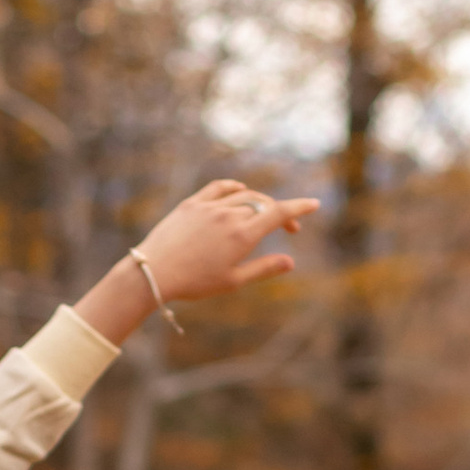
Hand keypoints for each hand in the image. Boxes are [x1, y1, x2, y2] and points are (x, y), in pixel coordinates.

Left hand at [73, 180, 323, 346]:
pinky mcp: (192, 204)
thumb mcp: (233, 281)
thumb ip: (263, 268)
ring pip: (244, 196)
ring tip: (264, 215)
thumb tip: (290, 262)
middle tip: (288, 228)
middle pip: (263, 204)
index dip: (299, 208)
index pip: (279, 213)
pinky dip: (234, 187)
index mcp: (243, 235)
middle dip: (279, 213)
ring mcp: (210, 206)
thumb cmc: (194, 283)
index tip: (314, 204)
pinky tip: (240, 190)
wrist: (154, 272)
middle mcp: (229, 214)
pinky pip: (219, 188)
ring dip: (259, 203)